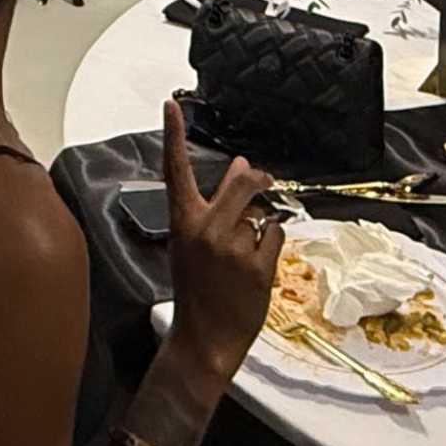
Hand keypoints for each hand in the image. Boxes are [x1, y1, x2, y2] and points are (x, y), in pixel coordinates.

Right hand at [159, 94, 280, 378]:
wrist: (204, 339)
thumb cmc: (197, 290)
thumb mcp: (193, 244)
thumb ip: (213, 206)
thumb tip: (241, 165)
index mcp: (182, 224)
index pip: (175, 172)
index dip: (172, 136)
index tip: (171, 106)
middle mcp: (206, 231)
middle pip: (242, 183)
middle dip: (257, 178)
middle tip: (261, 178)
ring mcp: (233, 249)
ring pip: (261, 215)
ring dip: (259, 228)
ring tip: (241, 259)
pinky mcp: (258, 267)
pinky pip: (275, 236)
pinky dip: (271, 246)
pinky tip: (255, 268)